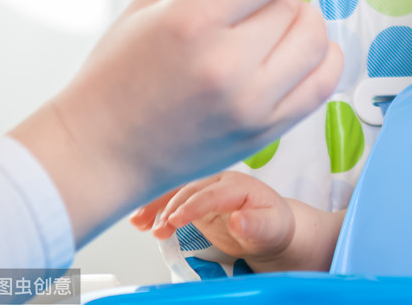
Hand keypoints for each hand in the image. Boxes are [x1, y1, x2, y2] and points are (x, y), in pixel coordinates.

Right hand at [10, 0, 343, 245]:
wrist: (105, 149)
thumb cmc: (122, 70)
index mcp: (191, 23)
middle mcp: (226, 66)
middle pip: (293, 2)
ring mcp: (252, 104)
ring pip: (317, 39)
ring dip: (304, 21)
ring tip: (274, 25)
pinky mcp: (268, 131)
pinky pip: (325, 81)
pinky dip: (321, 56)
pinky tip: (295, 50)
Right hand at [131, 172, 295, 268]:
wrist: (268, 228)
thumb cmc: (271, 226)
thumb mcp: (271, 228)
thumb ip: (256, 225)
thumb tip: (238, 219)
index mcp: (239, 185)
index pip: (213, 193)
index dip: (193, 206)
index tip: (176, 220)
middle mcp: (219, 183)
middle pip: (190, 190)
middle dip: (171, 207)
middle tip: (158, 228)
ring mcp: (205, 190)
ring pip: (176, 191)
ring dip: (156, 205)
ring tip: (140, 224)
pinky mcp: (194, 201)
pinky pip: (172, 200)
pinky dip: (155, 208)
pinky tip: (141, 221)